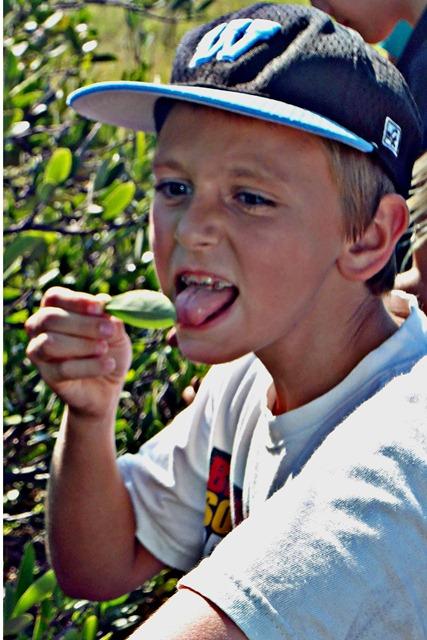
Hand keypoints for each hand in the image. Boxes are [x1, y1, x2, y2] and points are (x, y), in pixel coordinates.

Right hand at [25, 286, 131, 418]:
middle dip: (82, 324)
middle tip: (109, 330)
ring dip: (81, 344)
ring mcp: (39, 352)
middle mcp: (40, 329)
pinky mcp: (48, 376)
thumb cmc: (109, 351)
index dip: (76, 301)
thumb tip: (103, 301)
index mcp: (55, 310)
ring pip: (50, 343)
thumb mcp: (116, 332)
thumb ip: (109, 318)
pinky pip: (62, 369)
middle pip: (50, 318)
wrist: (108, 386)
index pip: (55, 297)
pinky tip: (109, 364)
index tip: (100, 307)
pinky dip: (89, 366)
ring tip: (104, 348)